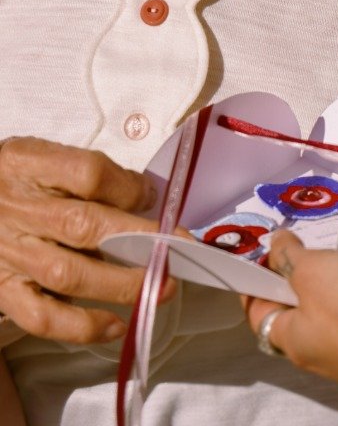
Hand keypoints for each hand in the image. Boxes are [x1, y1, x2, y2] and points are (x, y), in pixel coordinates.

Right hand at [0, 137, 174, 344]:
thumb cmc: (13, 178)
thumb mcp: (41, 154)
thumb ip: (87, 170)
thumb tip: (144, 195)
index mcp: (29, 164)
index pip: (86, 173)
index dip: (127, 187)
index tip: (154, 197)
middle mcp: (19, 210)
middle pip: (83, 225)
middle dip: (139, 240)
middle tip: (178, 251)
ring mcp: (10, 254)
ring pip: (69, 275)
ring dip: (122, 284)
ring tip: (162, 288)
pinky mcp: (3, 290)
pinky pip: (42, 317)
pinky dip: (81, 326)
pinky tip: (116, 324)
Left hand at [245, 230, 337, 385]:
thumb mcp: (310, 271)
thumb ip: (290, 256)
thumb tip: (275, 246)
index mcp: (294, 340)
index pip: (261, 312)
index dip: (256, 281)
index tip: (262, 252)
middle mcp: (325, 347)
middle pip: (302, 305)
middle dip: (302, 271)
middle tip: (305, 241)